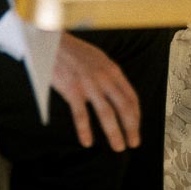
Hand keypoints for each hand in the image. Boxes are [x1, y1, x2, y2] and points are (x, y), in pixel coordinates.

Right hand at [50, 32, 140, 150]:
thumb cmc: (76, 53)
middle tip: (133, 143)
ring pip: (106, 113)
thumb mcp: (100, 59)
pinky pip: (81, 115)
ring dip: (114, 133)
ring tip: (118, 147)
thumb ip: (110, 77)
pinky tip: (87, 142)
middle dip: (131, 128)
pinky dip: (85, 130)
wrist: (54, 43)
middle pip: (123, 107)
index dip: (136, 116)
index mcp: (113, 70)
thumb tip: (120, 96)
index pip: (131, 96)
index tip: (136, 128)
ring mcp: (89, 84)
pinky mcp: (72, 90)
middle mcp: (104, 77)